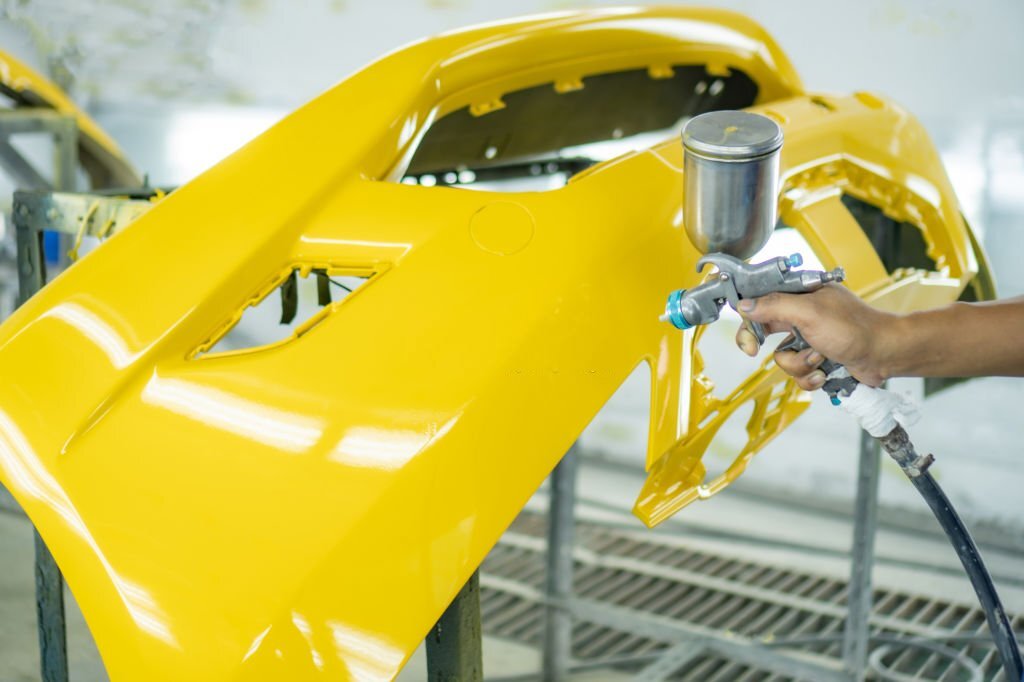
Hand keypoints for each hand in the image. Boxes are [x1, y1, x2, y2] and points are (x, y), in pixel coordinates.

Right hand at [734, 284, 894, 387]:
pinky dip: (810, 376)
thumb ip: (775, 306)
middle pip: (766, 333)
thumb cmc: (855, 328)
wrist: (885, 354)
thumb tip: (745, 305)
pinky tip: (824, 372)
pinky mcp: (817, 358)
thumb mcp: (809, 312)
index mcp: (799, 294)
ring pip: (783, 358)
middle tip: (759, 354)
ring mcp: (809, 337)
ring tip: (820, 358)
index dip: (749, 320)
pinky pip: (798, 372)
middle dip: (779, 348)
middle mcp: (801, 314)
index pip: (761, 301)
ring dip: (800, 364)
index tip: (749, 341)